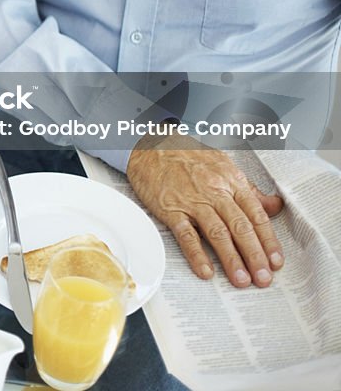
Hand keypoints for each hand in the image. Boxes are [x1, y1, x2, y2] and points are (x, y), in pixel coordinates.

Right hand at [127, 132, 283, 287]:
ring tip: (241, 280)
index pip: (256, 215)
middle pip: (240, 227)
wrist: (152, 146)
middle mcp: (215, 191)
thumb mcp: (224, 166)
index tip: (275, 262)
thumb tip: (274, 206)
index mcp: (231, 181)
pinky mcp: (170, 209)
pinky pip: (185, 234)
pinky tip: (205, 270)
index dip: (268, 241)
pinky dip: (196, 254)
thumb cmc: (188, 157)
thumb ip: (250, 190)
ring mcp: (192, 201)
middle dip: (255, 255)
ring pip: (217, 232)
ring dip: (231, 259)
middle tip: (263, 278)